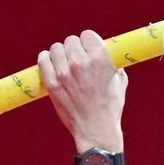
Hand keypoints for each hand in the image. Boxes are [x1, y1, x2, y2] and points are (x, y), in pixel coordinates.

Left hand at [39, 30, 126, 149]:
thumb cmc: (110, 107)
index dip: (88, 42)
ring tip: (64, 62)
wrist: (96, 129)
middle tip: (77, 59)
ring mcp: (64, 73)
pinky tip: (51, 63)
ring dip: (60, 53)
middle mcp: (80, 63)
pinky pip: (43, 61)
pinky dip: (46, 59)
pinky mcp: (52, 84)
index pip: (87, 35)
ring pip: (56, 48)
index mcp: (99, 59)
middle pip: (70, 40)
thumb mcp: (120, 80)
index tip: (88, 49)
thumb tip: (109, 53)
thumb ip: (112, 63)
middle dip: (74, 48)